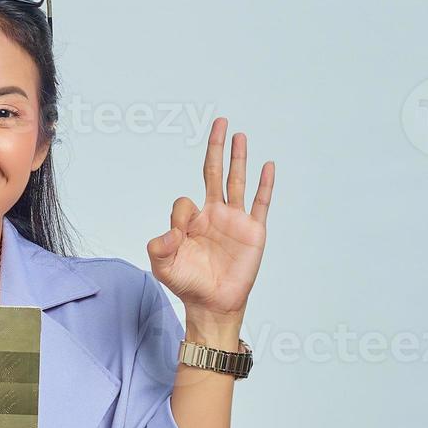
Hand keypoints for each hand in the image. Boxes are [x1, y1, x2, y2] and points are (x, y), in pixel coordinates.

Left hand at [146, 117, 274, 318]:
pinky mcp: (253, 231)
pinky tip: (267, 165)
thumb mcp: (163, 266)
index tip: (180, 235)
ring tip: (239, 135)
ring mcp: (235, 220)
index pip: (184, 202)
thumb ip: (160, 247)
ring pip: (237, 181)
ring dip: (238, 158)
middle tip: (219, 122)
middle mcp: (214, 214)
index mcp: (192, 221)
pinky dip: (264, 184)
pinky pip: (260, 203)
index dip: (180, 215)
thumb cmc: (187, 284)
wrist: (213, 305)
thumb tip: (173, 231)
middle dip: (215, 148)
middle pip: (214, 173)